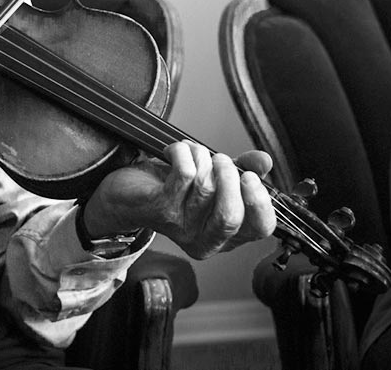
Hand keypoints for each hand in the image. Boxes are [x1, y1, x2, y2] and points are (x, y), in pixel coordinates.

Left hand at [81, 141, 275, 258]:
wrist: (124, 196)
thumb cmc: (171, 188)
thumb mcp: (212, 180)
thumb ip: (241, 171)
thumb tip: (265, 161)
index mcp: (226, 236)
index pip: (260, 228)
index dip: (260, 200)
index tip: (249, 175)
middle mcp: (205, 239)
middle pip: (231, 216)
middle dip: (229, 177)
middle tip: (219, 159)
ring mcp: (182, 228)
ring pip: (206, 187)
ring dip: (201, 157)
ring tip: (192, 151)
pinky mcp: (160, 210)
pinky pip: (184, 175)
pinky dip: (183, 153)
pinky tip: (175, 151)